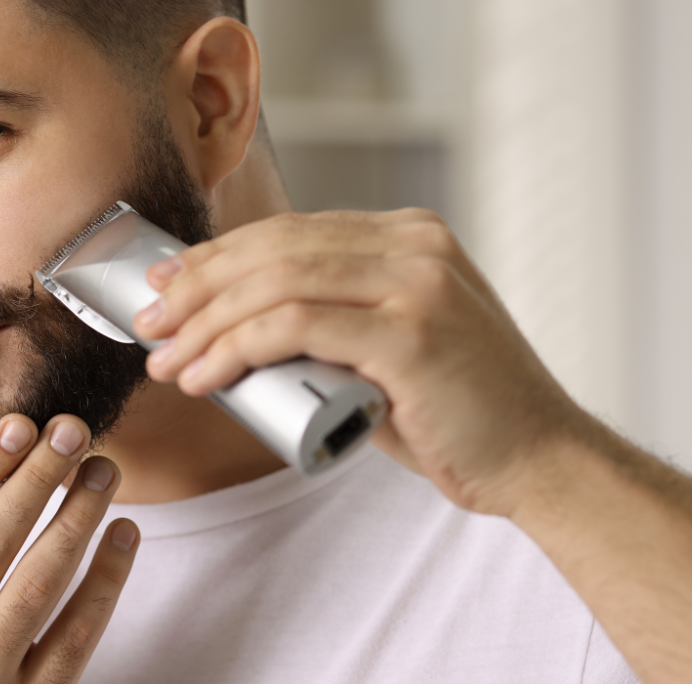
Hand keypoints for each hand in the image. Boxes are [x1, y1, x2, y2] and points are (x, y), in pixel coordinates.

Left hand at [135, 209, 588, 516]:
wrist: (539, 459)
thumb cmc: (460, 413)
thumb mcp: (391, 347)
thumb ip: (334, 322)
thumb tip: (242, 329)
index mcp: (410, 236)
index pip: (291, 232)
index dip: (219, 255)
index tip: (170, 285)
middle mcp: (414, 245)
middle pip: (274, 248)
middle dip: (199, 285)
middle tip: (152, 322)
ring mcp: (416, 282)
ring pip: (275, 283)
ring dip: (206, 322)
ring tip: (167, 359)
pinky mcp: (410, 332)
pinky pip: (294, 326)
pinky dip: (235, 348)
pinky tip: (204, 374)